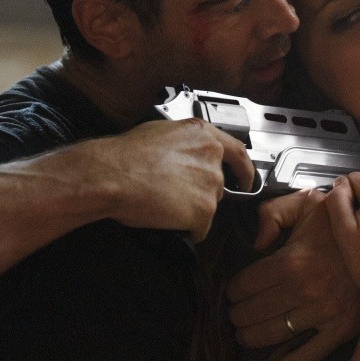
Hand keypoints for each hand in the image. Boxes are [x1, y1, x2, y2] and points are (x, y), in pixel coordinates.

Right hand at [89, 118, 254, 241]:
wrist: (112, 174)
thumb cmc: (125, 155)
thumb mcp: (160, 131)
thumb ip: (184, 141)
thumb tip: (184, 149)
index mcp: (203, 135)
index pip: (238, 152)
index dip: (245, 170)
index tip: (247, 180)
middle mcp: (212, 157)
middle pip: (218, 184)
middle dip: (199, 192)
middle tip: (173, 193)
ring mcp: (211, 184)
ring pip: (208, 206)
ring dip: (191, 209)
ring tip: (164, 203)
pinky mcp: (204, 210)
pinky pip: (201, 228)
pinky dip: (188, 229)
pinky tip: (167, 220)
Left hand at [226, 190, 359, 360]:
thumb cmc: (345, 225)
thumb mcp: (308, 203)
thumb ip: (273, 212)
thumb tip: (256, 241)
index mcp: (293, 260)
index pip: (247, 284)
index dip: (235, 290)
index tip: (233, 293)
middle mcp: (306, 290)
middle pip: (256, 311)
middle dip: (239, 315)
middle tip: (234, 316)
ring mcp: (324, 312)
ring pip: (275, 333)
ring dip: (253, 337)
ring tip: (245, 335)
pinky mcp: (341, 329)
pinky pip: (308, 354)